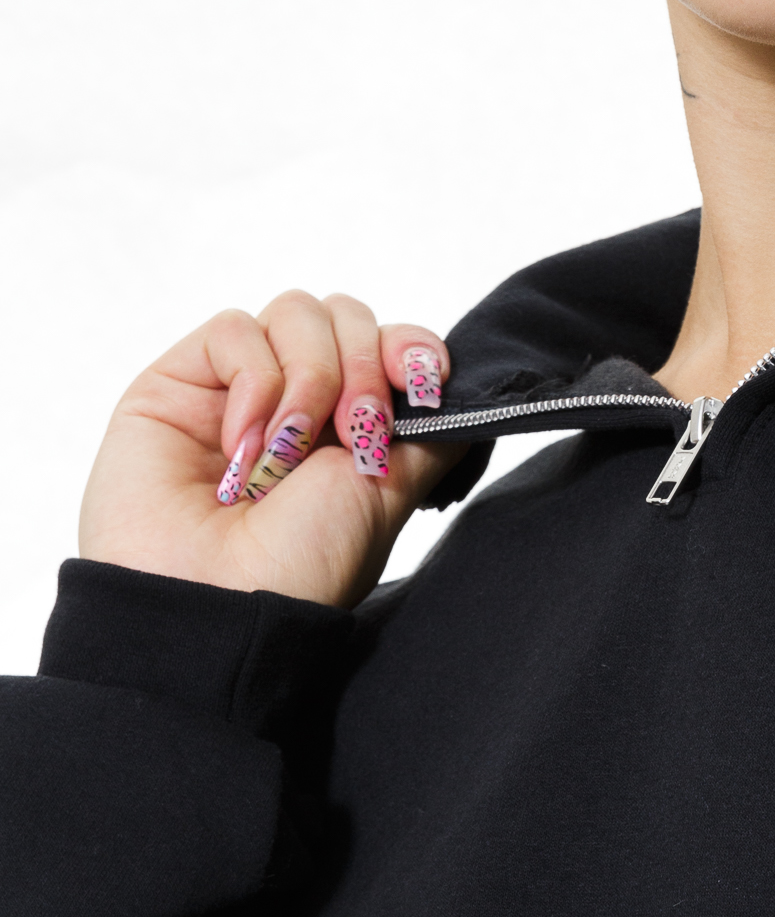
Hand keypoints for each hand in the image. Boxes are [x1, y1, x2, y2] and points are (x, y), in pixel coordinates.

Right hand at [78, 292, 466, 609]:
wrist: (222, 605)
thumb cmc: (304, 564)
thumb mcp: (390, 491)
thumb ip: (426, 432)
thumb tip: (456, 390)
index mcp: (347, 425)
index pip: (387, 341)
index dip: (410, 347)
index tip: (424, 383)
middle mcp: (293, 400)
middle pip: (344, 313)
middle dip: (363, 366)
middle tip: (352, 434)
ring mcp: (234, 388)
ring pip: (295, 311)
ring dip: (310, 379)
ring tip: (288, 453)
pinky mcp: (176, 383)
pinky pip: (234, 330)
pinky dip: (253, 384)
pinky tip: (243, 448)